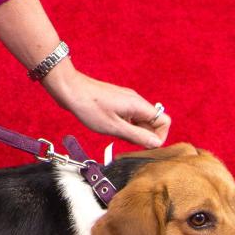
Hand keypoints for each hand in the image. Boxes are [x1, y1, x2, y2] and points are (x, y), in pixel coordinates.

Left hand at [47, 70, 170, 148]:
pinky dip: (125, 125)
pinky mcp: (116, 102)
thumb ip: (137, 136)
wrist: (69, 88)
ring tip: (116, 135)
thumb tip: (156, 143)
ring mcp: (126, 100)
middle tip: (127, 143)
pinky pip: (129, 116)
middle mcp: (135, 100)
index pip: (164, 121)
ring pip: (140, 120)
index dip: (159, 136)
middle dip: (145, 135)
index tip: (146, 146)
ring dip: (134, 131)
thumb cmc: (89, 106)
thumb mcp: (113, 127)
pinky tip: (111, 129)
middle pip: (153, 121)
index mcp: (138, 105)